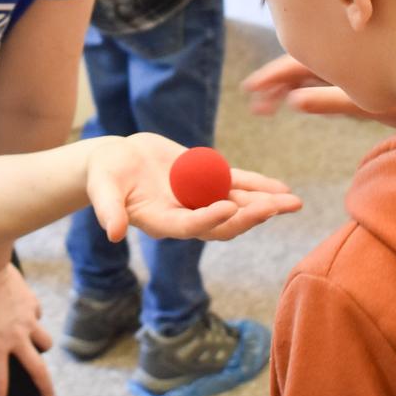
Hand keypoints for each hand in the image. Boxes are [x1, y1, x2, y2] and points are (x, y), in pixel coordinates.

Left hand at [0, 259, 54, 395]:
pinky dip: (34, 321)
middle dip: (45, 387)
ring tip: (39, 351)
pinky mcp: (32, 303)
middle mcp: (17, 337)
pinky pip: (38, 317)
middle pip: (38, 369)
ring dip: (42, 349)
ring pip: (45, 342)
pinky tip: (26, 318)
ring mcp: (28, 320)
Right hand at [86, 133, 302, 243]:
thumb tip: (112, 232)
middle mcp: (186, 215)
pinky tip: (283, 189)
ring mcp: (200, 199)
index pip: (191, 225)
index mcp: (162, 222)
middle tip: (274, 208)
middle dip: (250, 216)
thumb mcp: (102, 190)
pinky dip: (259, 186)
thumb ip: (108, 210)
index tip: (229, 207)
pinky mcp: (207, 181)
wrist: (115, 162)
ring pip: (238, 204)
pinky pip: (238, 184)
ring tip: (293, 203)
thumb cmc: (104, 176)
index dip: (210, 218)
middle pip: (223, 222)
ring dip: (265, 205)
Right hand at [242, 54, 395, 128]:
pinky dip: (311, 89)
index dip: (274, 75)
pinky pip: (332, 80)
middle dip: (276, 80)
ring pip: (315, 68)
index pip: (301, 61)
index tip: (251, 89)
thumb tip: (294, 101)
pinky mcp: (371, 79)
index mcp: (351, 52)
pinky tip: (295, 100)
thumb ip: (335, 101)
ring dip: (289, 85)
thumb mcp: (379, 103)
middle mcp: (353, 54)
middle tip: (254, 100)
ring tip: (264, 105)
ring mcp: (361, 64)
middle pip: (304, 60)